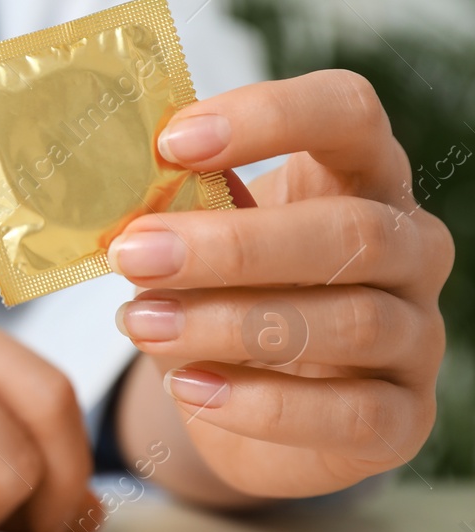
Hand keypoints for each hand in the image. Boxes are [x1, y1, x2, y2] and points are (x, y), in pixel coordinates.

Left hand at [109, 70, 451, 498]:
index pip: (348, 112)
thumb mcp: (196, 238)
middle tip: (134, 254)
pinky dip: (261, 404)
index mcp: (360, 174)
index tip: (170, 141)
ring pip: (349, 321)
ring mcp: (419, 335)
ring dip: (230, 323)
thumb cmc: (223, 292)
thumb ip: (174, 205)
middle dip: (230, 244)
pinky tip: (190, 387)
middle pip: (350, 229)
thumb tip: (112, 179)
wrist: (250, 403)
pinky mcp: (406, 419)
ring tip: (141, 323)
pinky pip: (350, 413)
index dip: (268, 116)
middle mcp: (411, 246)